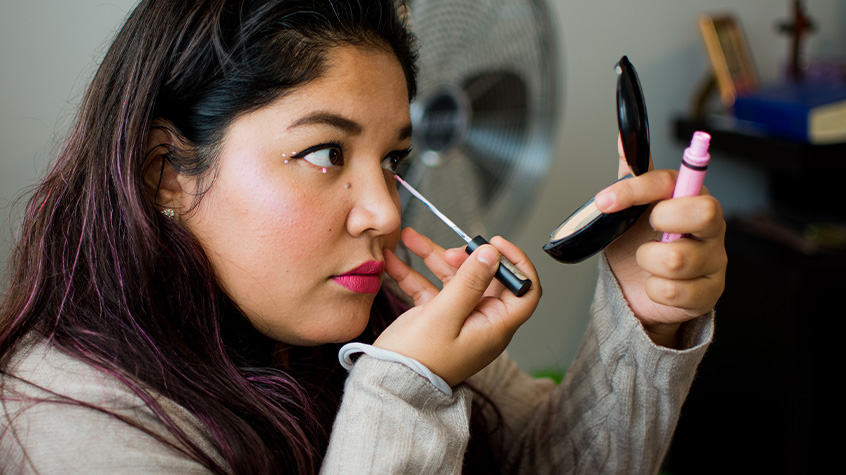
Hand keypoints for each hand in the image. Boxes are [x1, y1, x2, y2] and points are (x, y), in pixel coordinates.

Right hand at [376, 227, 540, 386]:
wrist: (389, 386)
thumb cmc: (419, 361)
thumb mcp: (445, 316)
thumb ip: (469, 282)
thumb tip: (492, 254)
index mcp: (495, 325)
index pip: (524, 291)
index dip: (516, 264)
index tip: (496, 244)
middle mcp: (481, 321)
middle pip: (484, 278)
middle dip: (464, 257)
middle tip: (449, 250)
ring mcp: (458, 319)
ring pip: (454, 279)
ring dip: (434, 258)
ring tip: (411, 239)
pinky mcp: (436, 318)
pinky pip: (431, 289)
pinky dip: (415, 274)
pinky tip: (394, 261)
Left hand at [594, 141, 726, 347]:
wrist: (637, 289)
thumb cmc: (639, 242)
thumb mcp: (631, 207)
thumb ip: (632, 173)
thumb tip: (624, 134)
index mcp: (691, 197)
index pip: (673, 181)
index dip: (636, 189)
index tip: (605, 200)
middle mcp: (711, 226)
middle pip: (705, 212)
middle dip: (663, 222)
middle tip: (647, 231)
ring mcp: (714, 260)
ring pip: (677, 259)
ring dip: (646, 262)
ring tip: (646, 261)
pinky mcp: (709, 293)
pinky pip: (673, 292)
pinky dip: (652, 289)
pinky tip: (654, 284)